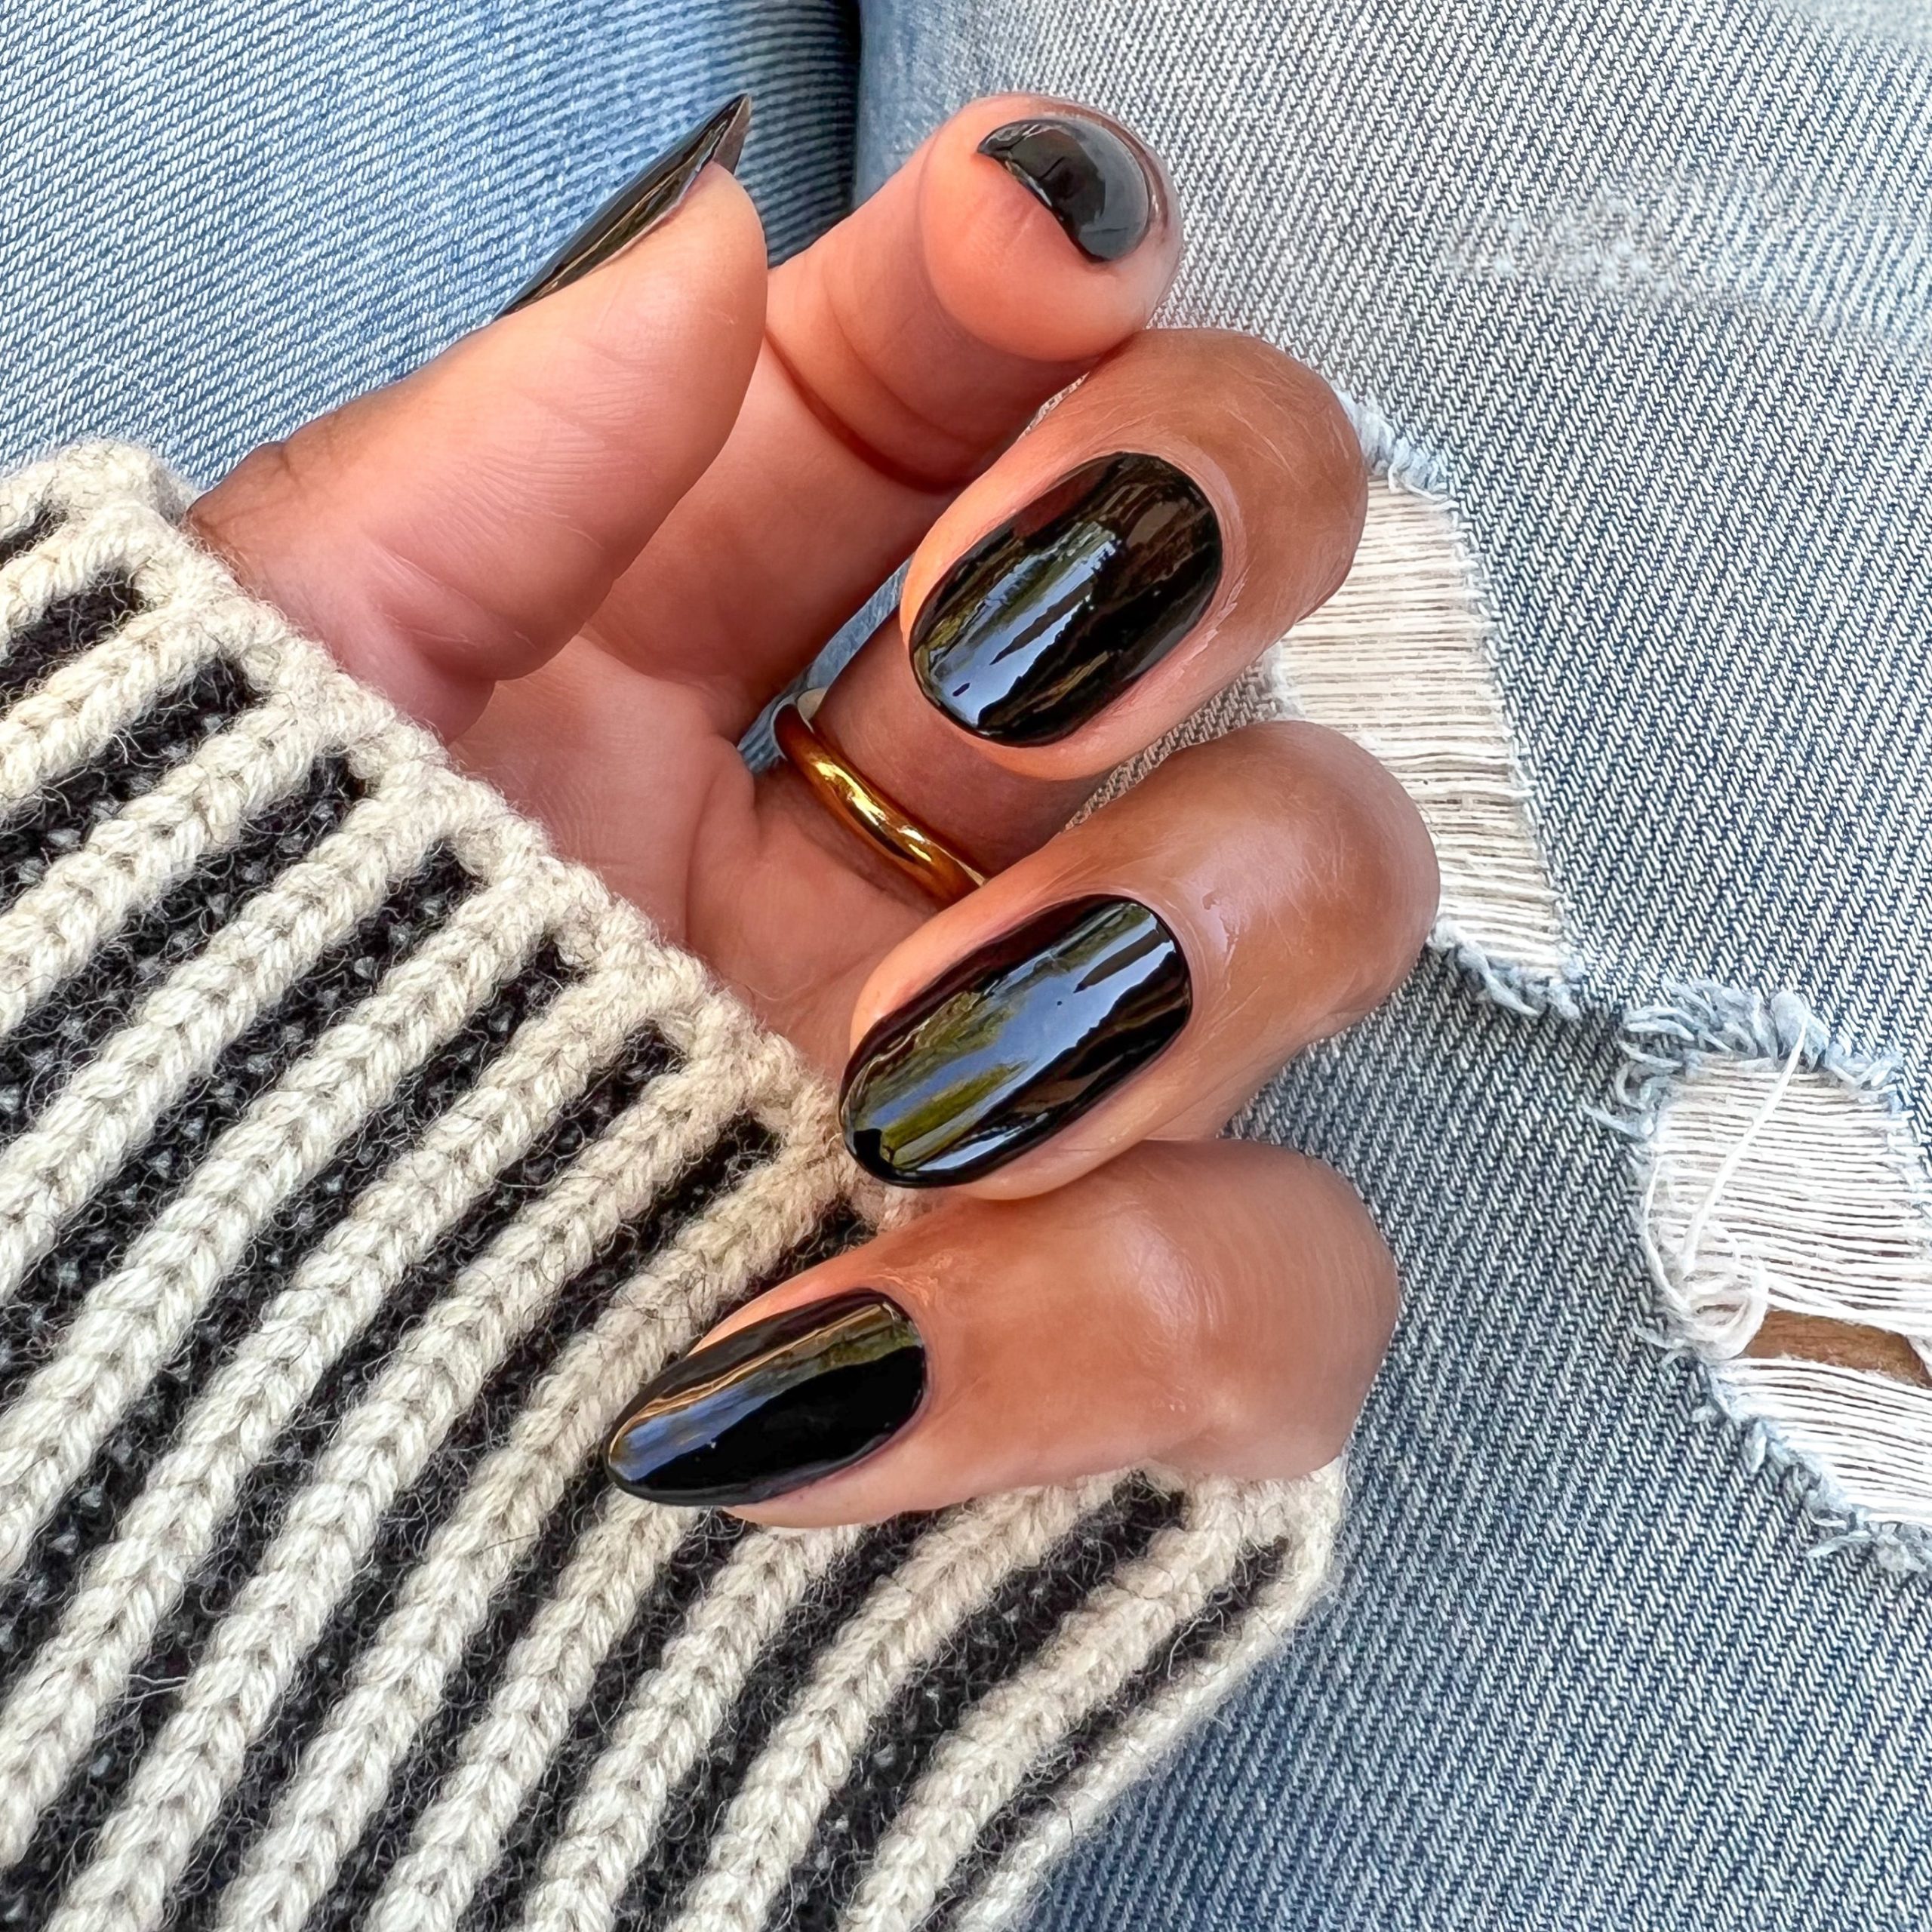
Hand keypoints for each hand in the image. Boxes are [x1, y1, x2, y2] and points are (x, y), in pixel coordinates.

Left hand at [191, 94, 1436, 1524]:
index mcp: (701, 690)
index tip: (1039, 248)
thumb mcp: (272, 758)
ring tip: (898, 1079)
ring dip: (1164, 948)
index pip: (956, 400)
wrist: (165, 1550)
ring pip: (1326, 904)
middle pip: (1238, 591)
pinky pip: (1275, 1298)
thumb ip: (477, 475)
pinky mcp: (1108, 1358)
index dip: (1039, 286)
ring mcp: (1046, 1101)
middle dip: (1181, 545)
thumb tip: (708, 241)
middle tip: (999, 667)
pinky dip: (1110, 1311)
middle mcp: (912, 854)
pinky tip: (858, 1356)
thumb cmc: (168, 1133)